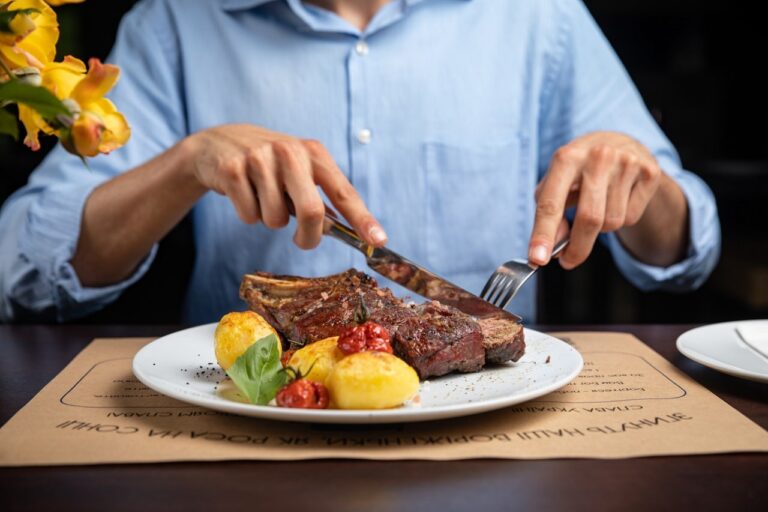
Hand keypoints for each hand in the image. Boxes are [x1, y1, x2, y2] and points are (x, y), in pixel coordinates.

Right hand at [186, 124, 386, 248]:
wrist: (217, 144)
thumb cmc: (269, 165)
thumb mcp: (299, 171)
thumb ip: (319, 198)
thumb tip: (337, 231)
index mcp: (313, 152)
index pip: (344, 192)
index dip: (362, 219)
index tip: (378, 240)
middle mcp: (289, 151)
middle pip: (312, 212)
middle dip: (309, 237)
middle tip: (302, 241)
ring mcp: (259, 158)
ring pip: (276, 220)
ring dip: (271, 221)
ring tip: (263, 199)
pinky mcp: (232, 169)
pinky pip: (249, 215)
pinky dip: (248, 215)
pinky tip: (244, 194)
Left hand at [529, 131, 662, 268]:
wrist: (620, 142)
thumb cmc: (580, 167)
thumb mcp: (557, 182)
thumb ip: (550, 212)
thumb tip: (555, 244)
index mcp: (567, 157)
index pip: (551, 203)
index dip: (543, 234)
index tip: (537, 259)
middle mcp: (598, 156)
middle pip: (588, 218)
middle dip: (577, 248)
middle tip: (567, 261)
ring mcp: (627, 163)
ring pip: (611, 222)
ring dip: (600, 228)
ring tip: (597, 207)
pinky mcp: (650, 173)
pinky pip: (630, 218)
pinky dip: (620, 219)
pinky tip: (617, 199)